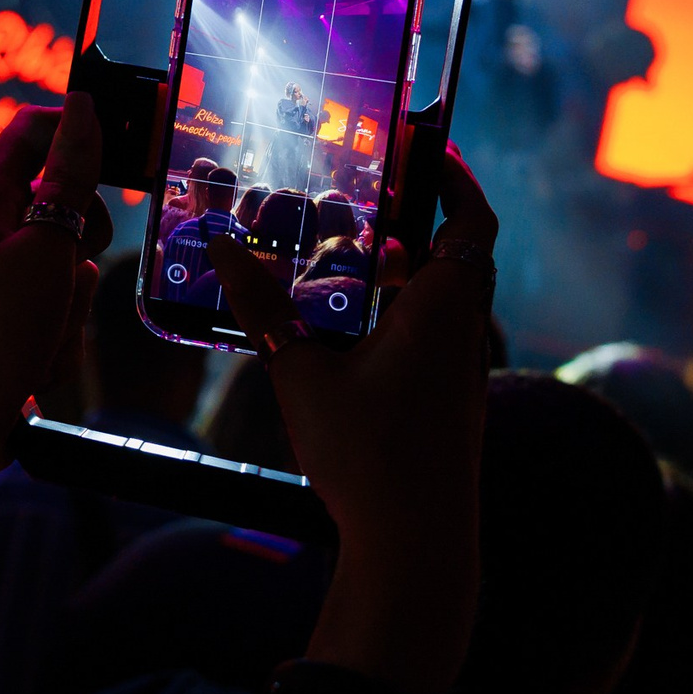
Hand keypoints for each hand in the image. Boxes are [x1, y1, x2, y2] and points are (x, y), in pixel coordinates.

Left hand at [0, 97, 112, 482]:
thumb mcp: (45, 247)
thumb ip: (72, 178)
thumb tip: (85, 106)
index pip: (36, 128)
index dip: (80, 131)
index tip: (124, 158)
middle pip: (71, 205)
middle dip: (85, 248)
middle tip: (64, 273)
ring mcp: (6, 278)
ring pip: (75, 270)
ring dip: (72, 308)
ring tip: (39, 334)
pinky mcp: (17, 321)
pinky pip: (64, 315)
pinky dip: (60, 342)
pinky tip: (33, 365)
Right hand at [208, 142, 495, 693]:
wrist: (416, 547)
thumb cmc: (368, 457)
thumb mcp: (302, 374)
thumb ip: (263, 307)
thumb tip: (221, 245)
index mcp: (445, 309)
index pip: (471, 220)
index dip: (454, 176)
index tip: (422, 145)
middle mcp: (463, 333)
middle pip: (456, 254)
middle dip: (416, 216)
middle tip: (365, 190)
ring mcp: (459, 372)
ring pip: (443, 298)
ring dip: (404, 267)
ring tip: (344, 246)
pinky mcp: (446, 404)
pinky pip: (431, 333)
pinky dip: (399, 309)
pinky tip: (345, 320)